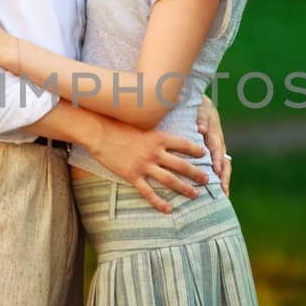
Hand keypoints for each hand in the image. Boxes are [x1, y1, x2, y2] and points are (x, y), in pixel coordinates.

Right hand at [93, 119, 209, 214]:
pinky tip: (168, 210)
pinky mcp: (132, 176)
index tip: (204, 154)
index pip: (183, 144)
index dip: (196, 150)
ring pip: (170, 180)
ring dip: (184, 188)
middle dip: (196, 173)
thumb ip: (159, 112)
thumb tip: (178, 95)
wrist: (98, 132)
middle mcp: (155, 152)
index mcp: (158, 137)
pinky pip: (148, 192)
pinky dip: (159, 202)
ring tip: (195, 195)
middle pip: (181, 165)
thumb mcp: (141, 117)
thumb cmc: (118, 123)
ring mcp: (144, 166)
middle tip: (207, 179)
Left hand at [195, 93, 230, 196]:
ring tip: (224, 196)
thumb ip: (201, 118)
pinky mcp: (215, 155)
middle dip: (224, 176)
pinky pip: (219, 169)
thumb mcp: (199, 109)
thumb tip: (201, 129)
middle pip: (224, 162)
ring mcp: (219, 151)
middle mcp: (219, 144)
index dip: (217, 159)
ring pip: (224, 168)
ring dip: (224, 181)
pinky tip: (218, 193)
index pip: (217, 148)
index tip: (216, 169)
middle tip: (223, 190)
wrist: (202, 107)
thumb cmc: (198, 108)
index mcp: (215, 133)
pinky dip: (219, 181)